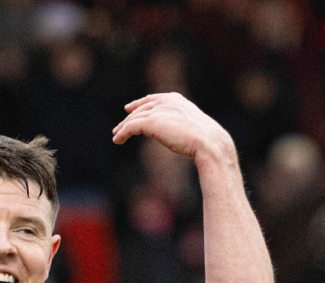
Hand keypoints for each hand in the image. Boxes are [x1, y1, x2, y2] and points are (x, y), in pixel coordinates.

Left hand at [112, 92, 234, 163]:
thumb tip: (178, 133)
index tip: (129, 108)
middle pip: (141, 109)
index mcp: (176, 99)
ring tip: (116, 136)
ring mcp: (158, 111)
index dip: (139, 103)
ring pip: (134, 118)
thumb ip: (181, 125)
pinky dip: (123, 133)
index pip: (153, 99)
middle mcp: (166, 101)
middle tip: (118, 128)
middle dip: (129, 118)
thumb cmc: (205, 139)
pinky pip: (131, 127)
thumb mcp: (192, 126)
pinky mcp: (152, 122)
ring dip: (123, 128)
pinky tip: (117, 140)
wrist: (208, 141)